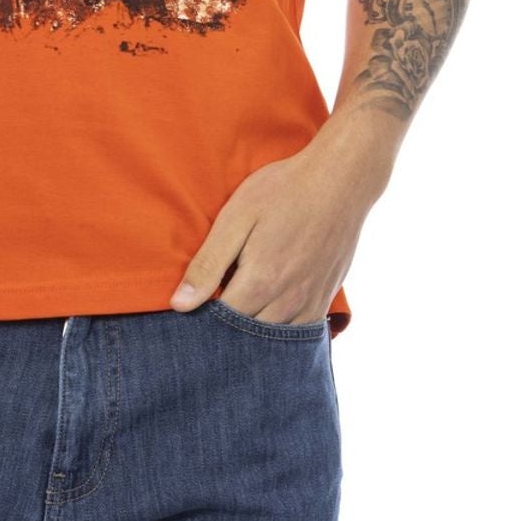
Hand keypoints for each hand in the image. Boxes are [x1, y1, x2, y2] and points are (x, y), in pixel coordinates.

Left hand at [168, 130, 392, 325]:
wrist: (340, 180)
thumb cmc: (283, 192)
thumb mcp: (236, 218)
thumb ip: (208, 264)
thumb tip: (179, 305)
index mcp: (259, 282)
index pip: (220, 325)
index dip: (202, 320)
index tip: (192, 312)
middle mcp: (287, 301)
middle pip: (247, 337)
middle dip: (225, 331)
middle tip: (210, 314)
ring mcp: (310, 303)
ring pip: (273, 340)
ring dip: (253, 336)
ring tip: (237, 312)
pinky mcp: (326, 299)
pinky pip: (300, 333)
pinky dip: (281, 333)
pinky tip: (268, 316)